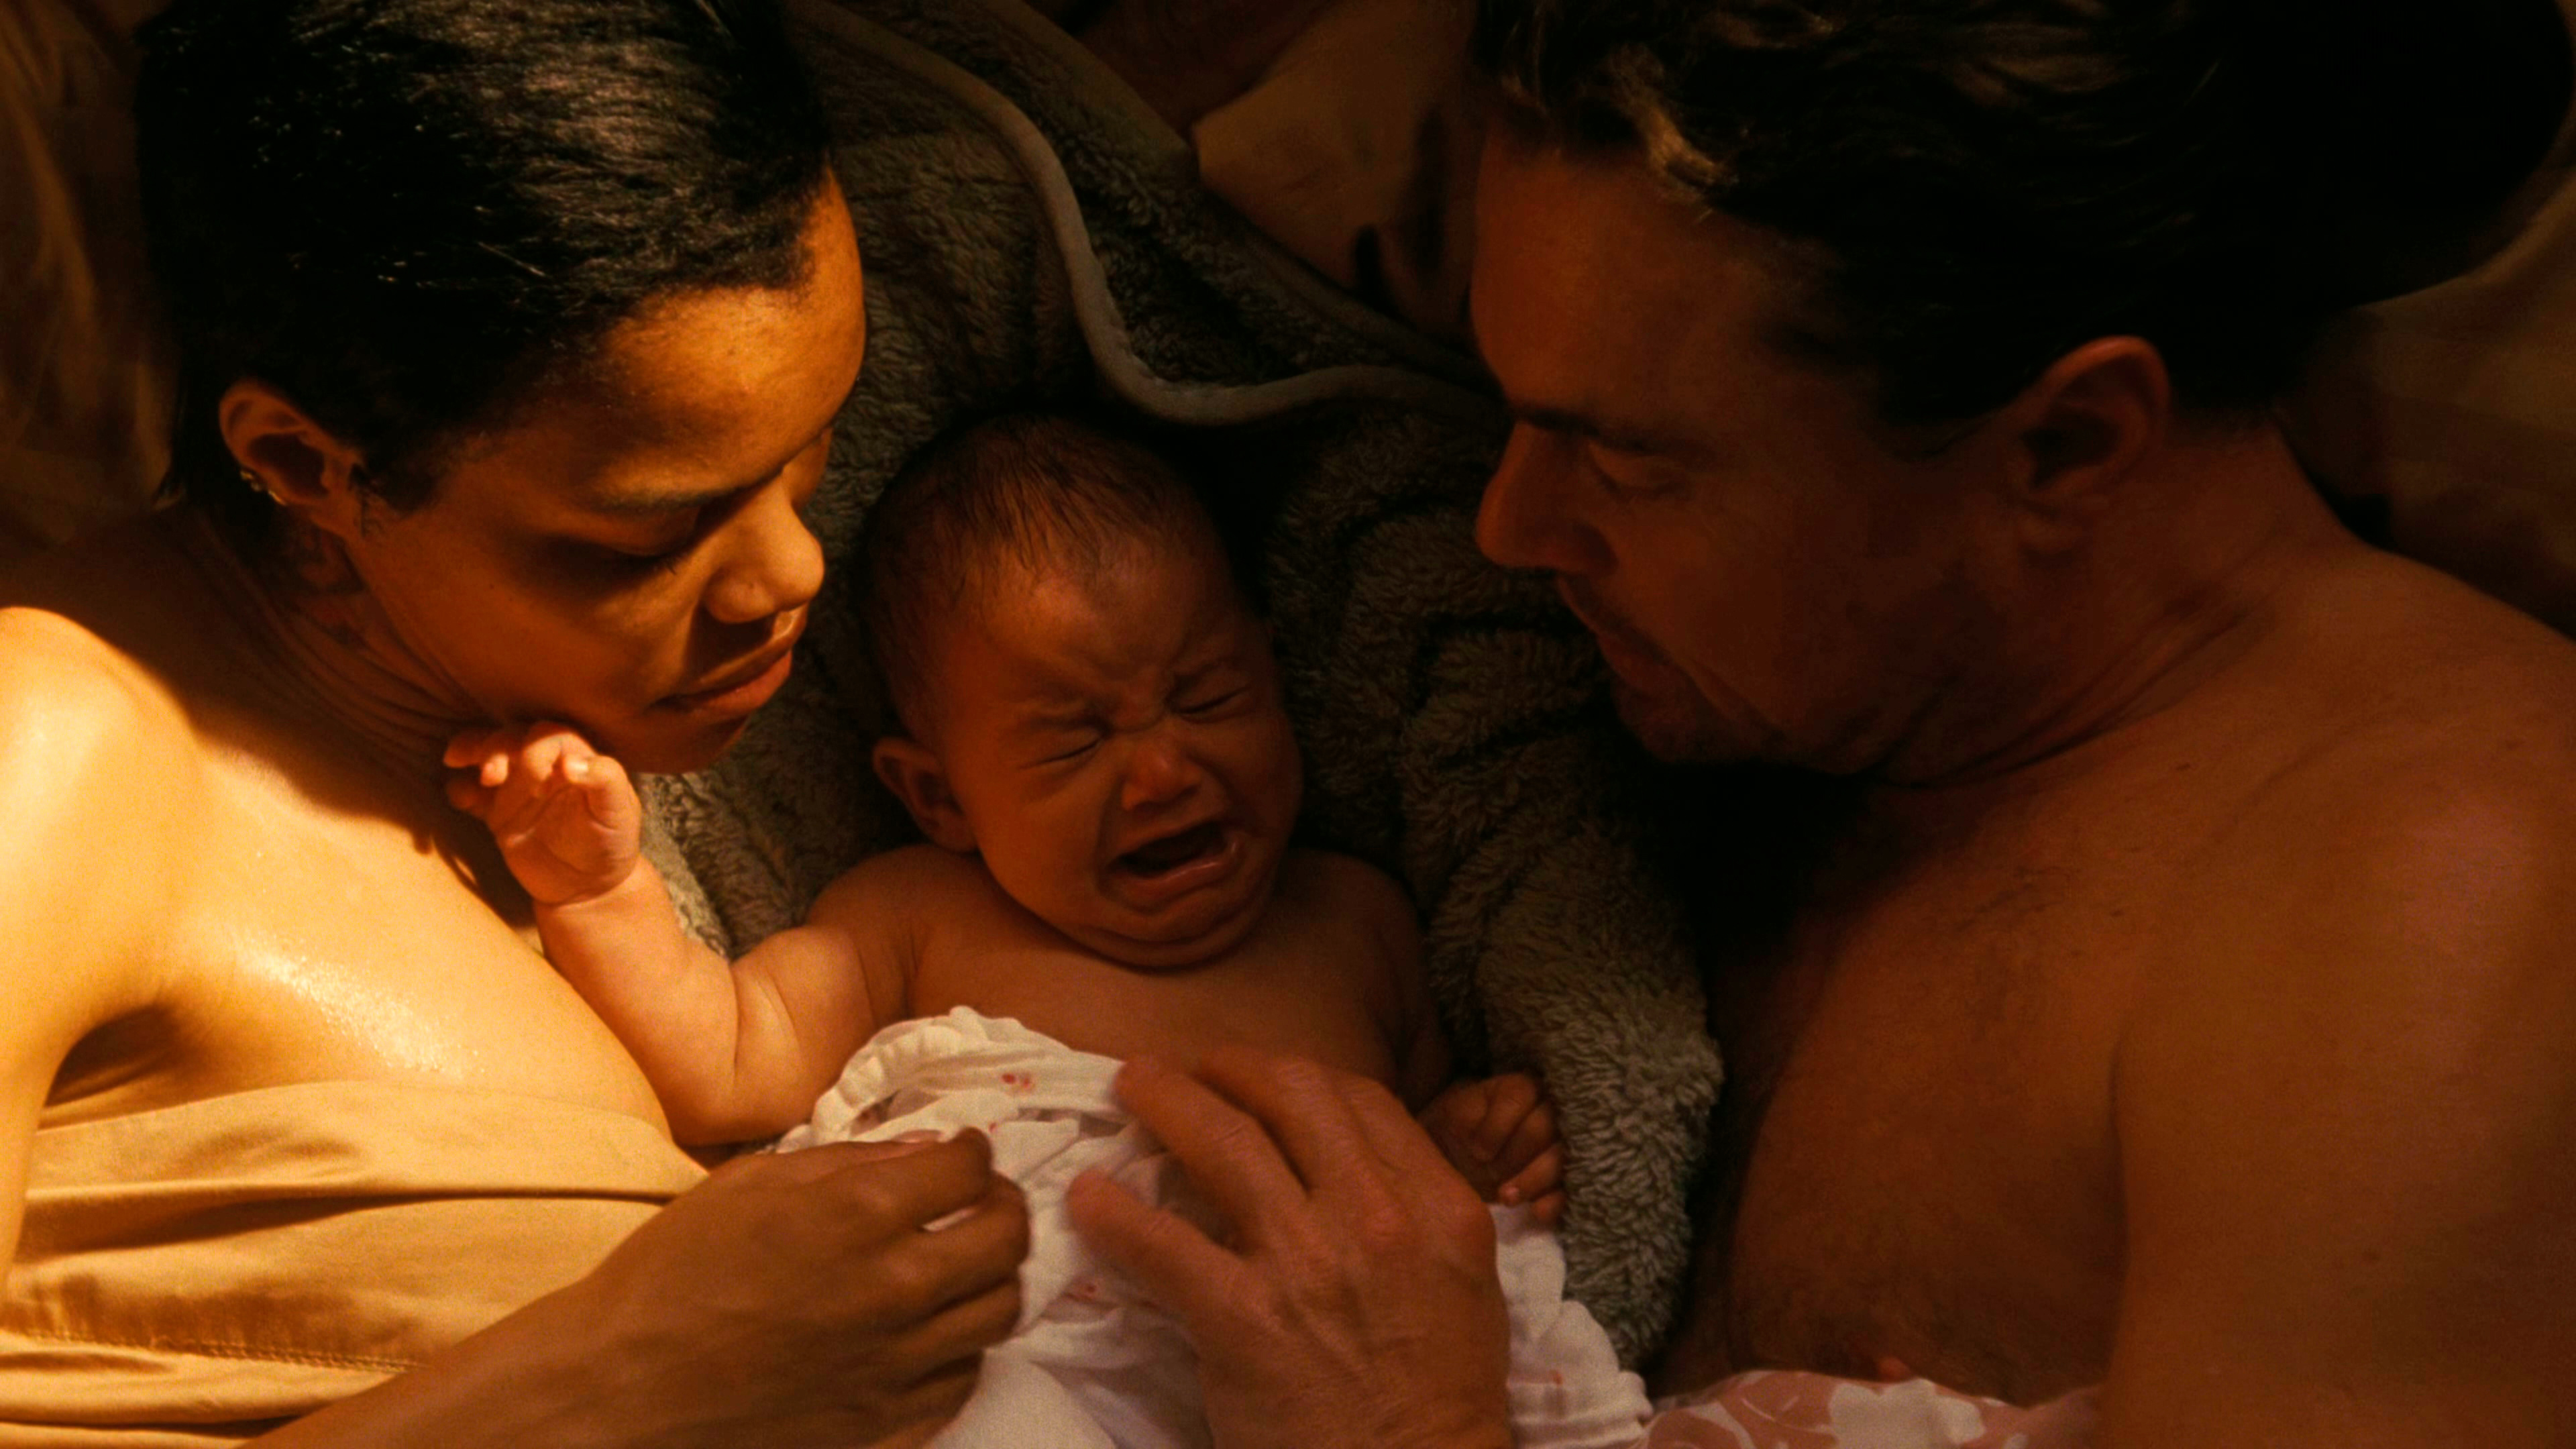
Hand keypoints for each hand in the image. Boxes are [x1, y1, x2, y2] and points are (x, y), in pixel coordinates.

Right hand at [443, 724, 640, 905]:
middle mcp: (543, 765)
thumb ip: (604, 780)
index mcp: (574, 758)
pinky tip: (459, 799)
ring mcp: (516, 787)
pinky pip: (469, 793)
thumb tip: (571, 762)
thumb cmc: (611, 841)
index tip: (538, 781)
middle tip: (491, 775)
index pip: (550, 736)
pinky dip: (459, 790)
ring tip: (455, 761)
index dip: (538, 751)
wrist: (587, 886)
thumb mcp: (618, 812)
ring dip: (470, 752)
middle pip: (512, 737)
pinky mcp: (496, 812)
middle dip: (495, 747)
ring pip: (486, 755)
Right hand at [567, 1134, 1027, 1447]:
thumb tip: (926, 1150)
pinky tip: (934, 1331)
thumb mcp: (752, 1184)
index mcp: (861, 1216)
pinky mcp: (887, 1424)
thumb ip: (849, 1162)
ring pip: (1001, 1311)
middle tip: (985, 1200)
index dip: (974, 1151)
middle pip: (1008, 1239)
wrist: (621, 1387)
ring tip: (966, 1265)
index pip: (972, 1169)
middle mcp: (895, 1289)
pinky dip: (961, 1348)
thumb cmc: (671, 1276)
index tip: (964, 1153)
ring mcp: (897, 1365)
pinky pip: (964, 1379)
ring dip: (993, 1278)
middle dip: (1004, 1206)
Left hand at [1066, 1049, 1512, 1448]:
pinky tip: (1089, 1196)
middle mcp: (1375, 1218)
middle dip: (1230, 1067)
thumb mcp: (1462, 1281)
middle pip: (1291, 1096)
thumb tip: (1345, 1159)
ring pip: (1223, 1142)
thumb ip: (1412, 1209)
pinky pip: (1160, 1243)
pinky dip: (1114, 1211)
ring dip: (1167, 1100)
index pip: (1361, 1100)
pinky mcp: (1241, 1320)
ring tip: (1132, 1086)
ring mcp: (1306, 1264)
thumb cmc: (1441, 1396)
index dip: (1300, 1076)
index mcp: (1436, 1206)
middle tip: (1191, 1068)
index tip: (1261, 1079)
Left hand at [1421, 1072, 1564, 1225]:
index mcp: (1521, 1088)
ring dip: (1534, 1180)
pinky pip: (1571, 1188)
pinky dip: (1556, 1202)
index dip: (1497, 1127)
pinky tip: (1536, 1212)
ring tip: (1506, 1198)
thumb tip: (1483, 1147)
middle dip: (1514, 1156)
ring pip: (1562, 1157)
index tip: (1477, 1151)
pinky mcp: (1567, 1176)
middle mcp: (1550, 1108)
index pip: (1519, 1095)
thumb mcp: (1453, 1117)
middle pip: (1542, 1128)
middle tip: (1489, 1173)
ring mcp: (1563, 1143)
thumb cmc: (1460, 1132)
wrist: (1465, 1159)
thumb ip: (1466, 1118)